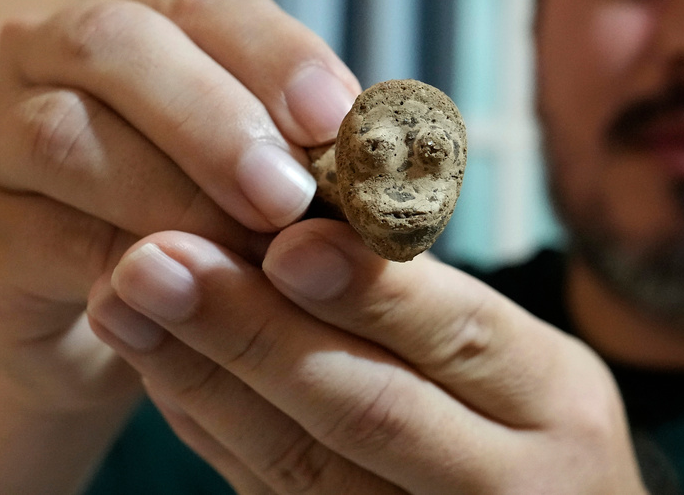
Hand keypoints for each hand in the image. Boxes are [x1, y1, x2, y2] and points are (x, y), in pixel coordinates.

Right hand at [0, 0, 360, 412]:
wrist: (130, 309)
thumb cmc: (223, 221)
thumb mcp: (277, 178)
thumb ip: (315, 157)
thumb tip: (387, 168)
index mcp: (158, 20)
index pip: (213, 8)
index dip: (277, 56)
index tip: (337, 118)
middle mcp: (69, 54)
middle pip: (119, 46)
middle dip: (213, 120)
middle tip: (286, 196)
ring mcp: (10, 133)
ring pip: (66, 136)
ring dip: (170, 196)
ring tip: (249, 255)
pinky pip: (45, 236)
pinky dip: (126, 266)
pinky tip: (187, 296)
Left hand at [87, 220, 646, 493]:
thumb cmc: (532, 426)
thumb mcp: (525, 363)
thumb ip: (434, 307)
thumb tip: (307, 214)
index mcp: (556, 400)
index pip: (464, 335)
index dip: (369, 291)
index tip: (281, 239)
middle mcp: (511, 479)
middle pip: (373, 409)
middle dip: (255, 333)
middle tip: (156, 261)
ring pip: (307, 468)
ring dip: (207, 381)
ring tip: (127, 307)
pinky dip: (215, 433)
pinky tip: (163, 371)